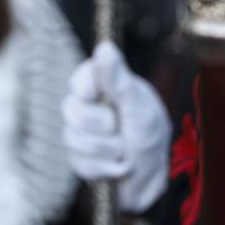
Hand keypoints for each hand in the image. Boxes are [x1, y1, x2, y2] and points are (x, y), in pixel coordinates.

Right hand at [63, 41, 173, 213]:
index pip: (80, 77)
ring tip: (126, 149)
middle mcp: (89, 106)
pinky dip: (106, 168)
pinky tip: (119, 166)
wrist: (152, 178)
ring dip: (109, 149)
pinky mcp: (77, 158)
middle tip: (122, 126)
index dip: (86, 88)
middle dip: (103, 124)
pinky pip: (80, 163)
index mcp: (106, 86)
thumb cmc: (150, 135)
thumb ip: (118, 80)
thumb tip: (104, 46)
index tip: (97, 96)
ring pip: (74, 138)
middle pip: (71, 108)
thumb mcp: (138, 106)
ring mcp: (80, 132)